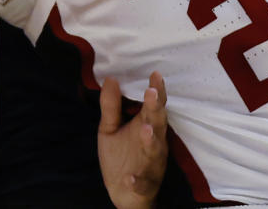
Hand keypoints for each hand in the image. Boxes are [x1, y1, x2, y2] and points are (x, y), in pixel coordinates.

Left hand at [98, 73, 167, 208]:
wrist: (124, 193)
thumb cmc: (120, 156)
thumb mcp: (109, 128)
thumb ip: (111, 106)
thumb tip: (110, 78)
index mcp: (146, 125)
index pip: (154, 105)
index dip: (156, 90)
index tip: (155, 74)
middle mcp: (153, 142)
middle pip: (158, 123)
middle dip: (155, 109)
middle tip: (152, 93)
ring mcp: (152, 163)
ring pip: (155, 151)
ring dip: (150, 140)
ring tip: (146, 129)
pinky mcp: (145, 184)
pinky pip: (143, 183)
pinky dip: (137, 180)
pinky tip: (130, 178)